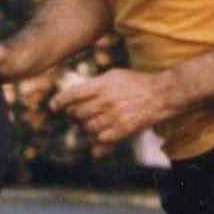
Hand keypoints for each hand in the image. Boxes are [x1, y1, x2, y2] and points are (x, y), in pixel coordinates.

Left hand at [49, 68, 167, 146]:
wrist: (162, 94)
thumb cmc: (136, 83)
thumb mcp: (114, 76)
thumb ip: (94, 85)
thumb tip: (74, 96)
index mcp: (102, 85)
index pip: (73, 94)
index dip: (59, 101)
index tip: (52, 106)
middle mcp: (106, 101)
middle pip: (77, 113)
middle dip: (73, 114)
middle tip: (75, 114)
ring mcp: (114, 116)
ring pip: (87, 127)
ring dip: (85, 126)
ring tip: (90, 121)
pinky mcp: (123, 130)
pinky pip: (100, 138)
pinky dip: (97, 136)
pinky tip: (101, 130)